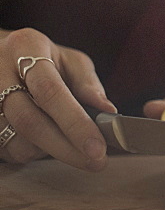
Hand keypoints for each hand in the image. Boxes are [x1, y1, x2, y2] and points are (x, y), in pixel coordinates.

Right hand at [0, 28, 116, 170]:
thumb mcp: (69, 60)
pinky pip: (4, 149)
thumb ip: (88, 84)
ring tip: (68, 143)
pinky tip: (44, 142)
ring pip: (15, 140)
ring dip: (48, 150)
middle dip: (66, 147)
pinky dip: (29, 152)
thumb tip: (108, 111)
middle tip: (96, 162)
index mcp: (25, 47)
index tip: (97, 147)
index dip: (75, 123)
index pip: (50, 91)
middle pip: (28, 120)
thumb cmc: (41, 58)